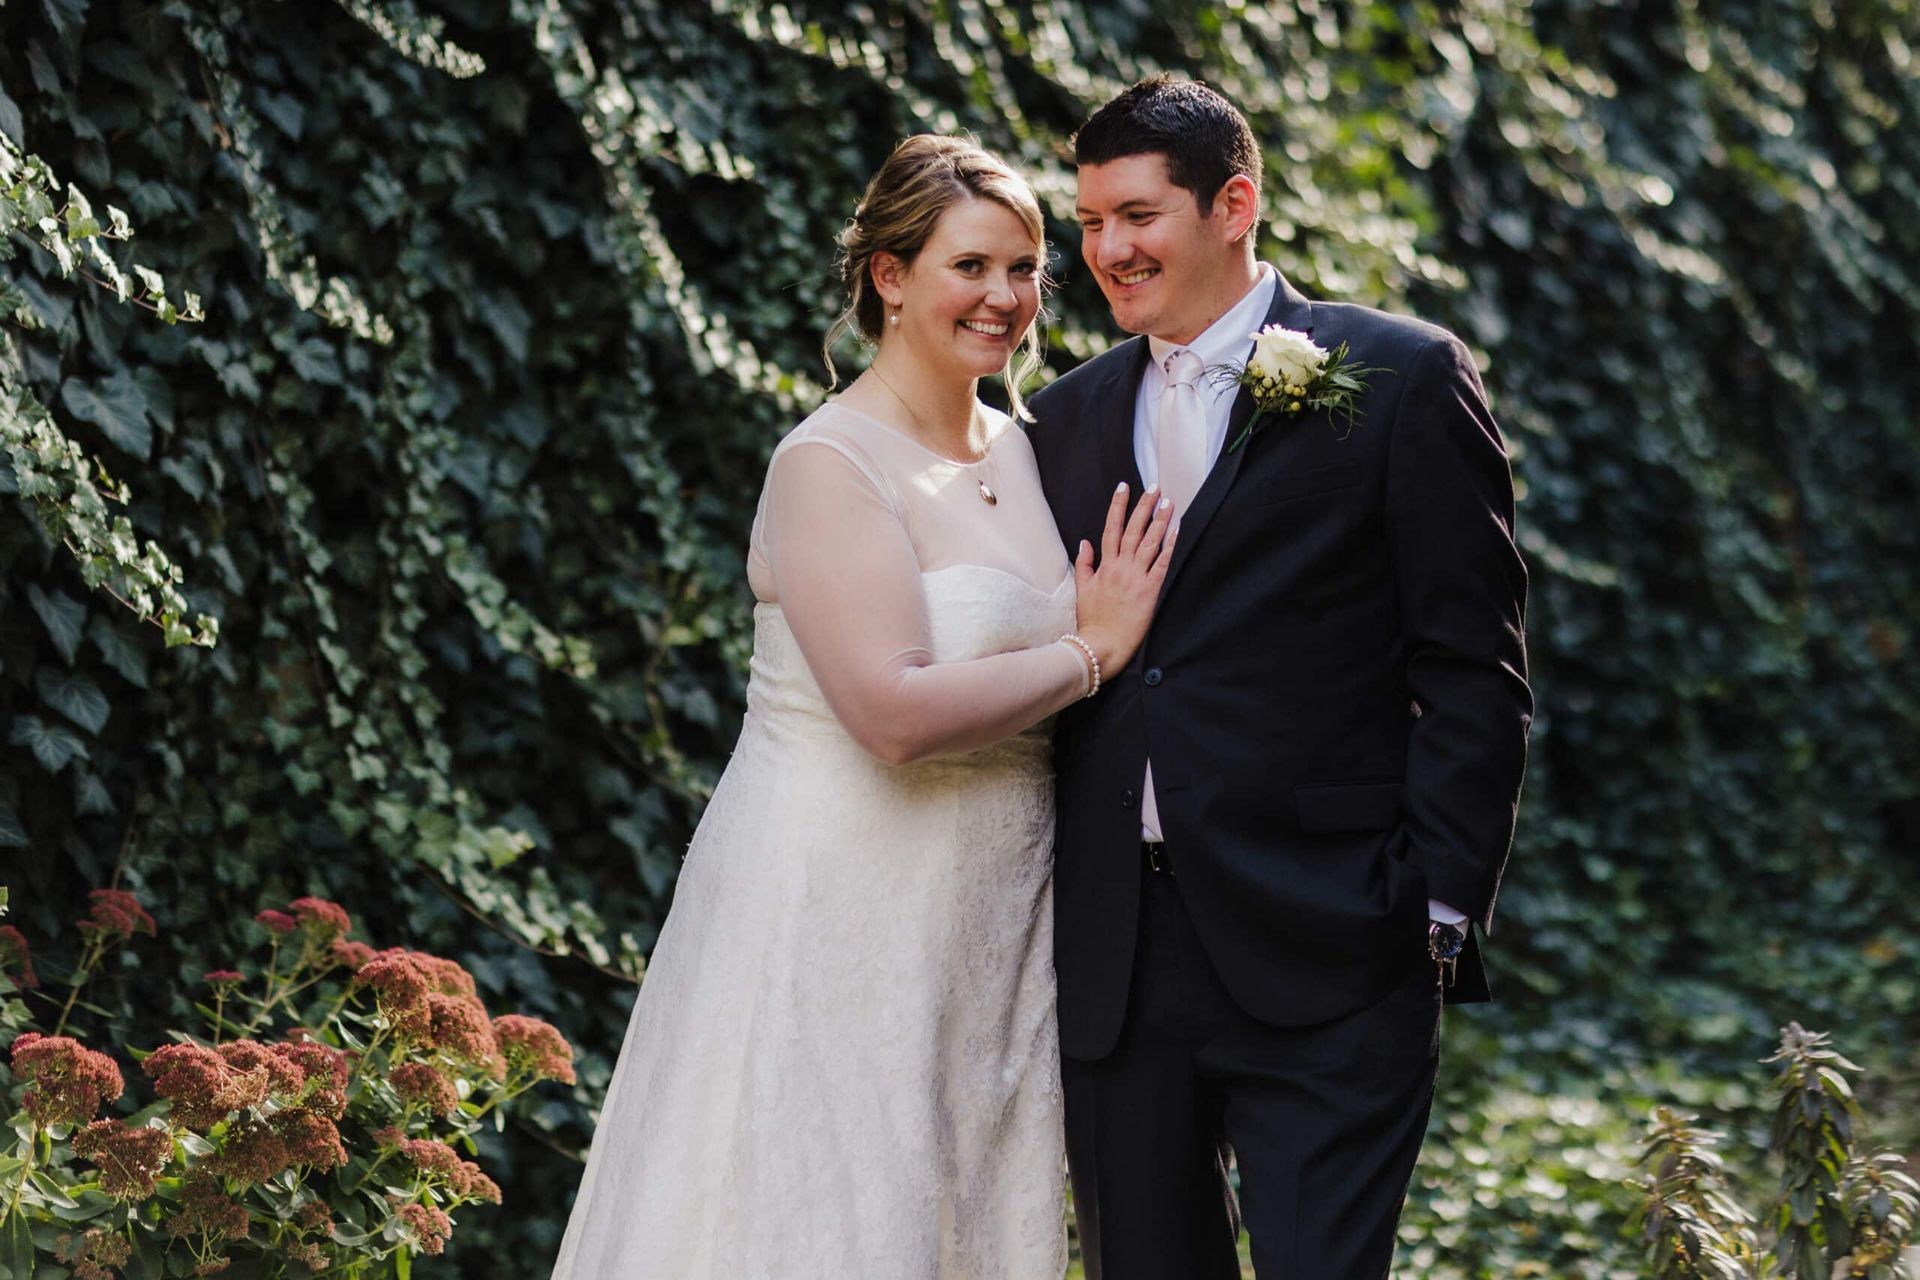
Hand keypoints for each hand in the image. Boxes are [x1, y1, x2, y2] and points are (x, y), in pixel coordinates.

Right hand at [1072, 482, 1175, 675]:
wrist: (1101, 645)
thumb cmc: (1091, 620)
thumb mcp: (1082, 590)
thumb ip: (1084, 564)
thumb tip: (1084, 542)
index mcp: (1104, 565)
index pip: (1111, 528)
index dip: (1118, 506)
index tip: (1124, 487)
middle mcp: (1120, 567)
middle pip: (1133, 529)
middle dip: (1143, 506)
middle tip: (1154, 486)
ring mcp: (1136, 577)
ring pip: (1149, 542)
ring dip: (1160, 520)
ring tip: (1168, 502)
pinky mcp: (1150, 590)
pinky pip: (1162, 563)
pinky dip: (1169, 545)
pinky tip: (1176, 529)